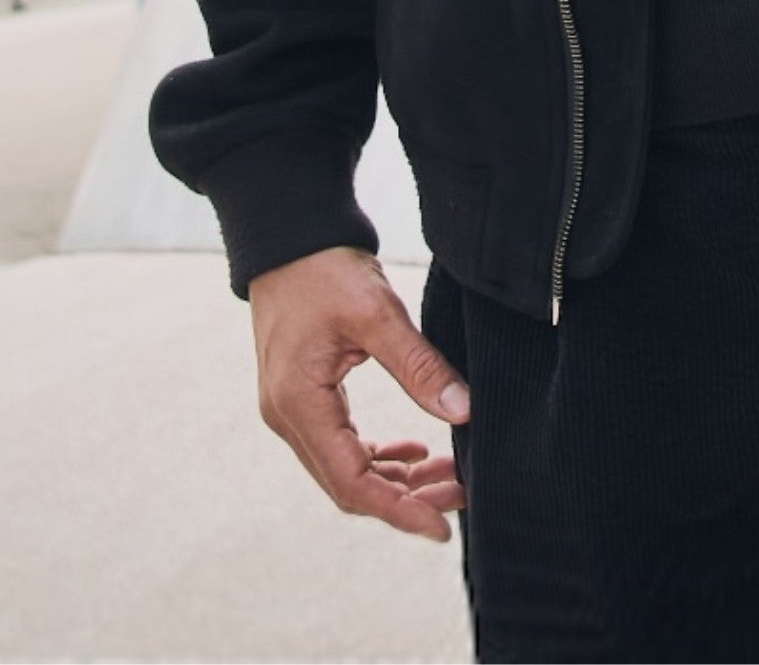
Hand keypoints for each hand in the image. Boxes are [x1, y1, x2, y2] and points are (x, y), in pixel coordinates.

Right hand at [248, 245, 468, 540]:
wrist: (289, 239)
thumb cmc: (327, 271)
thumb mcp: (378, 313)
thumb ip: (419, 365)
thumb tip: (463, 411)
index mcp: (299, 405)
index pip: (351, 482)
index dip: (399, 510)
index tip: (443, 526)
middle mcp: (287, 419)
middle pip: (348, 485)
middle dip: (405, 499)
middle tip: (462, 495)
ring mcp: (291, 410)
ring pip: (345, 469)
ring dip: (395, 480)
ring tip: (450, 476)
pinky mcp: (303, 397)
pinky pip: (340, 446)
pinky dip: (378, 458)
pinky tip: (415, 453)